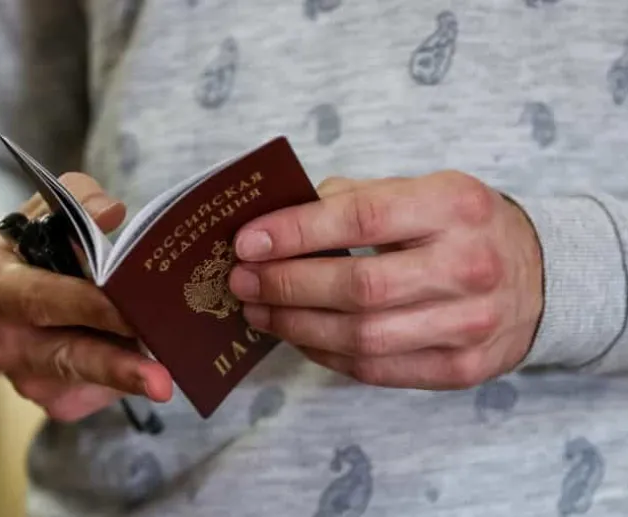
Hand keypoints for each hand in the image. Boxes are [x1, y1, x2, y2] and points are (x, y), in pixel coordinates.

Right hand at [0, 173, 172, 420]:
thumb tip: (111, 213)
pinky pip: (99, 394)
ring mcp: (27, 378)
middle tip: (160, 381)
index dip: (89, 307)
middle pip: (68, 356)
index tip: (130, 313)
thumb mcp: (45, 213)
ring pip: (90, 380)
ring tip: (168, 376)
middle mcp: (4, 342)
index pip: (44, 299)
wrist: (4, 297)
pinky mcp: (55, 401)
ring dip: (131, 374)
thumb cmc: (33, 248)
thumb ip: (78, 202)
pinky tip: (149, 363)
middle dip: (117, 368)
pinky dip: (127, 379)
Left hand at [228, 171, 542, 389]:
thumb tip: (278, 223)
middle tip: (241, 280)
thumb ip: (355, 201)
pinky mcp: (460, 369)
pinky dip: (324, 353)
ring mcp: (469, 325)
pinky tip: (297, 335)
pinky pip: (375, 369)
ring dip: (295, 325)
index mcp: (454, 206)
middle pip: (358, 286)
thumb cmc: (461, 227)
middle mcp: (469, 266)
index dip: (296, 232)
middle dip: (286, 285)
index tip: (246, 242)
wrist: (538, 277)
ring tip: (257, 311)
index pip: (362, 218)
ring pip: (362, 336)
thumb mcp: (422, 190)